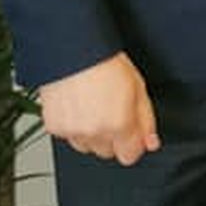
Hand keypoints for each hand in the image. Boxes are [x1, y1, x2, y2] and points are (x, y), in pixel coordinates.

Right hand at [39, 53, 160, 165]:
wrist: (73, 49)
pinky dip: (72, 125)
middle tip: (109, 111)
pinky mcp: (54, 126)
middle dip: (111, 137)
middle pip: (107, 152)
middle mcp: (95, 132)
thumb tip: (151, 142)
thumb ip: (146, 120)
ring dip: (91, 133)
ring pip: (87, 146)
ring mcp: (72, 131)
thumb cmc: (105, 62)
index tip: (130, 131)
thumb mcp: (138, 87)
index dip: (132, 143)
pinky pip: (68, 136)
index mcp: (119, 124)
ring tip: (92, 106)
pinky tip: (77, 105)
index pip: (129, 156)